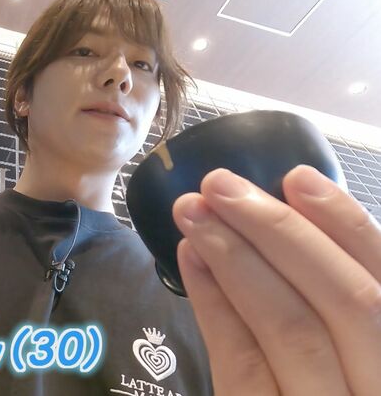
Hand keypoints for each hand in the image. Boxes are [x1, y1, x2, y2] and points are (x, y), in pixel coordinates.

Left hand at [171, 165, 380, 395]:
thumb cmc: (334, 387)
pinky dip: (215, 307)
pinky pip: (241, 367)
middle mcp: (380, 388)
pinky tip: (190, 261)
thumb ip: (349, 313)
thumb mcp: (359, 353)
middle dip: (278, 232)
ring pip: (290, 330)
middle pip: (342, 301)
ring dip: (236, 260)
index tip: (298, 178)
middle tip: (221, 184)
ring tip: (193, 212)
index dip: (348, 228)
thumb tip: (305, 230)